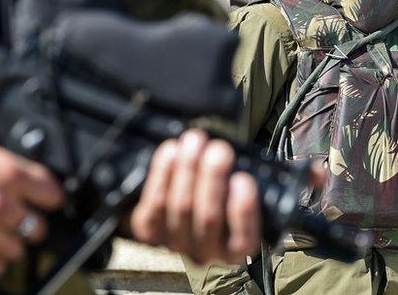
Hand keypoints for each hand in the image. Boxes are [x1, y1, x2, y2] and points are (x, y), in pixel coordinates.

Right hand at [0, 119, 64, 280]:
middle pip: (36, 228)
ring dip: (8, 245)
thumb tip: (25, 185)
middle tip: (16, 220)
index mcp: (7, 171)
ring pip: (16, 252)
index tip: (43, 200)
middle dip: (29, 224)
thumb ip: (5, 169)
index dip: (47, 199)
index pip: (52, 195)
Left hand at [129, 129, 260, 264]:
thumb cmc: (216, 197)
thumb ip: (243, 184)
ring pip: (181, 206)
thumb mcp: (238, 194)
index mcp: (235, 249)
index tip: (242, 179)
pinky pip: (155, 202)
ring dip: (188, 168)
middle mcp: (206, 254)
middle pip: (208, 217)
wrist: (177, 208)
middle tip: (219, 150)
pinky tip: (172, 151)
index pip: (243, 239)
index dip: (242, 210)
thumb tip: (247, 160)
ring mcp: (175, 244)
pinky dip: (163, 173)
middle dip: (214, 177)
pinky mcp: (150, 231)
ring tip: (195, 141)